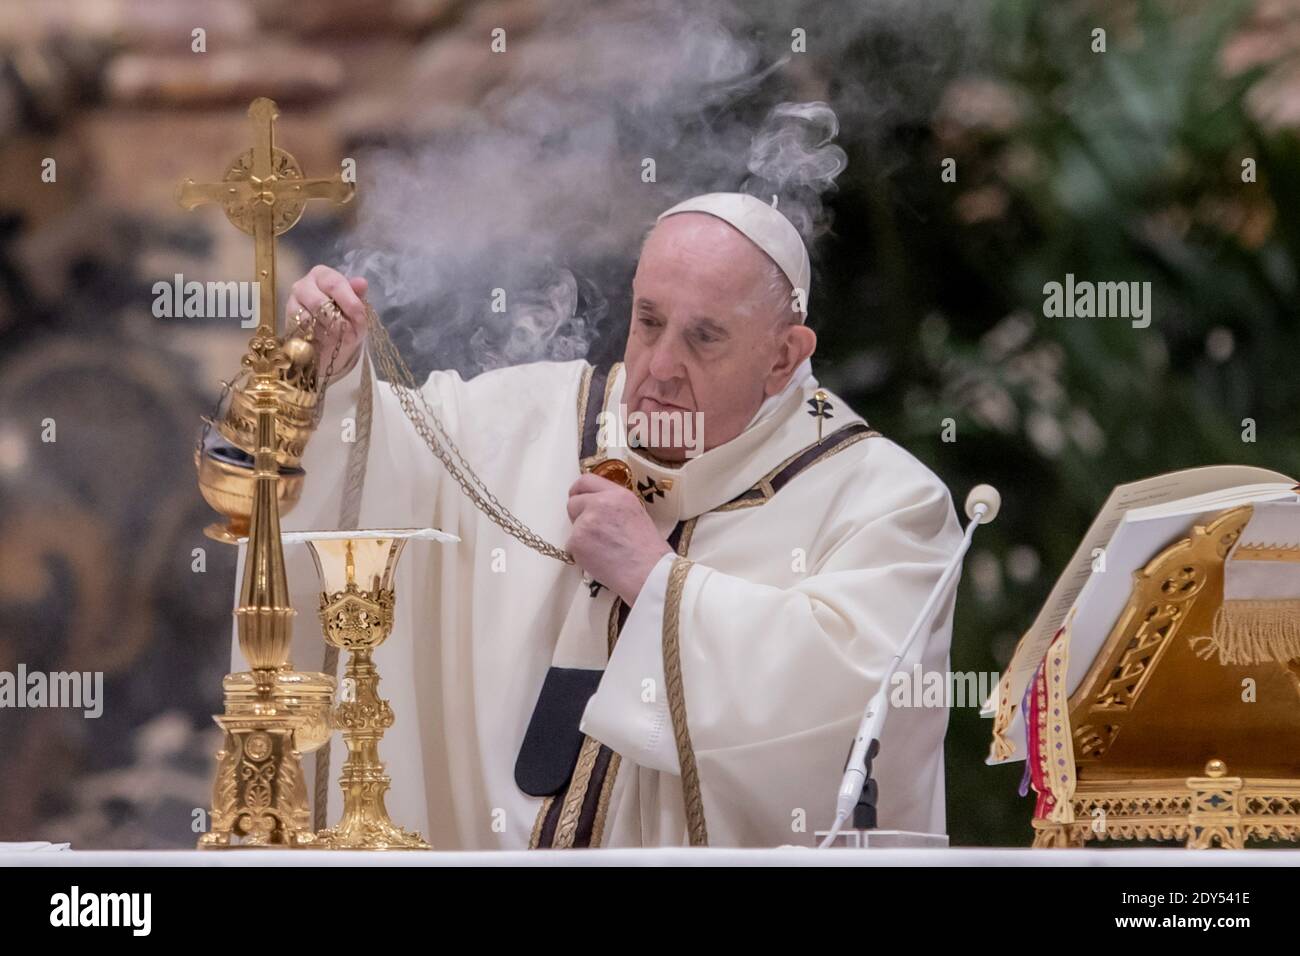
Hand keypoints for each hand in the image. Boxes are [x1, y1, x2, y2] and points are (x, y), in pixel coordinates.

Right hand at [286, 265, 369, 380]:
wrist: (331, 336)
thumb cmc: (343, 314)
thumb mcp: (354, 304)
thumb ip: (357, 294)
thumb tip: (361, 283)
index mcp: (322, 274)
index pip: (335, 284)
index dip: (350, 303)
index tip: (360, 318)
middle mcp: (303, 285)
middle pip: (319, 302)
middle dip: (339, 321)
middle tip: (352, 335)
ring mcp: (292, 304)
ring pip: (310, 319)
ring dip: (330, 333)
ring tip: (343, 340)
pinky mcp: (288, 323)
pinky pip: (303, 333)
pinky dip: (319, 340)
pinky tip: (329, 344)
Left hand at [566, 473, 671, 604]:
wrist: (648, 574)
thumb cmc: (648, 551)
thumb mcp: (636, 514)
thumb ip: (614, 506)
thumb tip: (596, 507)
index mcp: (618, 495)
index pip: (586, 480)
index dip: (578, 491)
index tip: (577, 497)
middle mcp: (600, 503)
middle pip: (573, 502)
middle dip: (578, 515)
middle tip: (591, 531)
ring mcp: (586, 522)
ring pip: (572, 527)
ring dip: (581, 537)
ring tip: (603, 550)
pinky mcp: (577, 541)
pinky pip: (572, 546)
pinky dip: (581, 554)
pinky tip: (600, 560)